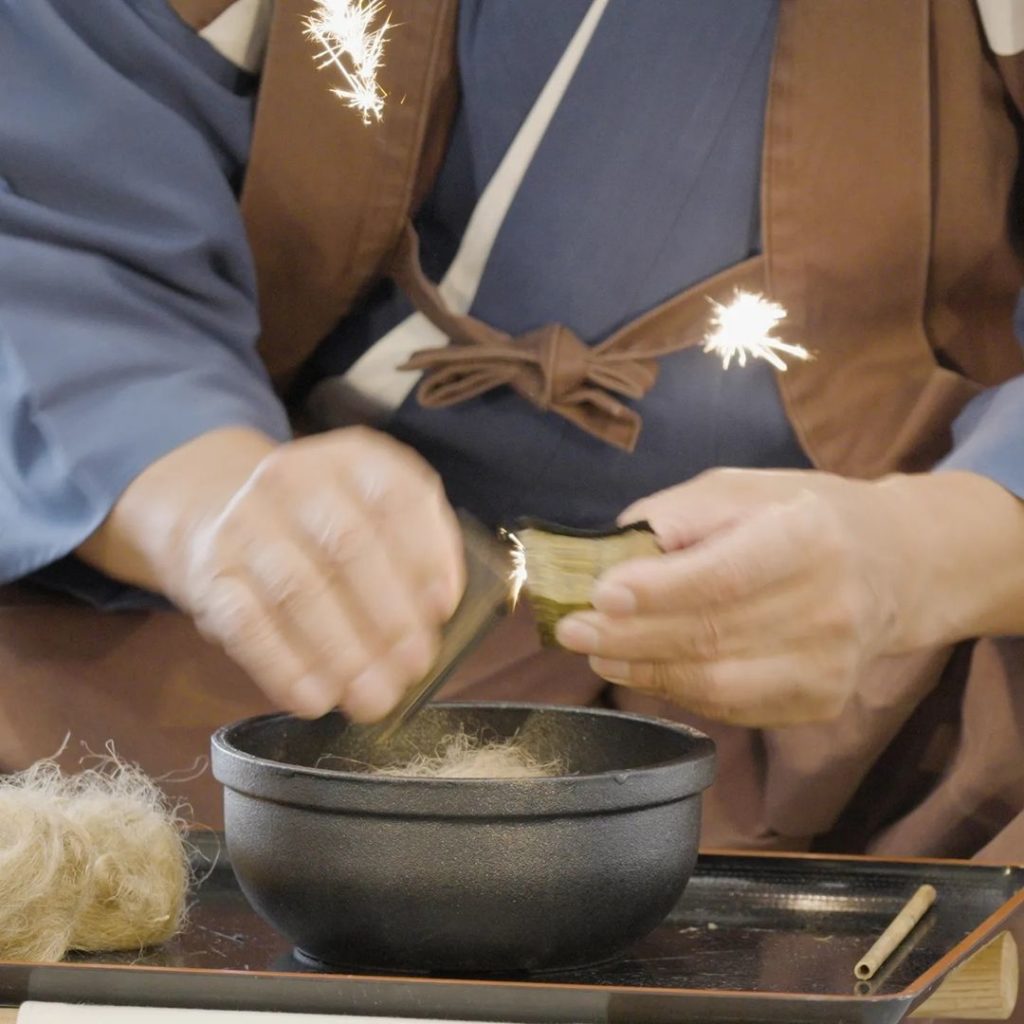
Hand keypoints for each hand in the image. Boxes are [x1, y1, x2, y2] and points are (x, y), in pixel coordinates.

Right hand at [79, 426, 463, 721]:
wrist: (217, 509)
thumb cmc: (322, 527)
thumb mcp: (373, 513)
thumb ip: (413, 550)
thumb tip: (439, 612)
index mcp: (354, 460)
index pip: (398, 494)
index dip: (427, 551)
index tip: (444, 607)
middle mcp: (297, 478)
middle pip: (348, 545)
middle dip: (389, 615)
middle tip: (414, 666)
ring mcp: (246, 522)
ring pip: (299, 589)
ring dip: (343, 652)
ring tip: (374, 697)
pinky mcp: (210, 572)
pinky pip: (247, 624)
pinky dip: (285, 668)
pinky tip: (316, 698)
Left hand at [555, 467, 1023, 726]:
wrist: (894, 565)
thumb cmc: (803, 517)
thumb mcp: (743, 489)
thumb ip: (677, 515)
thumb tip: (610, 554)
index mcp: (809, 538)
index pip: (723, 577)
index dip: (656, 592)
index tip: (598, 595)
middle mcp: (829, 608)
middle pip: (710, 636)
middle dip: (627, 637)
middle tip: (571, 629)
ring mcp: (829, 665)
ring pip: (714, 682)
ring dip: (642, 669)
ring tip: (595, 651)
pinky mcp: (820, 702)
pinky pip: (730, 705)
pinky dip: (675, 688)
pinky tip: (641, 668)